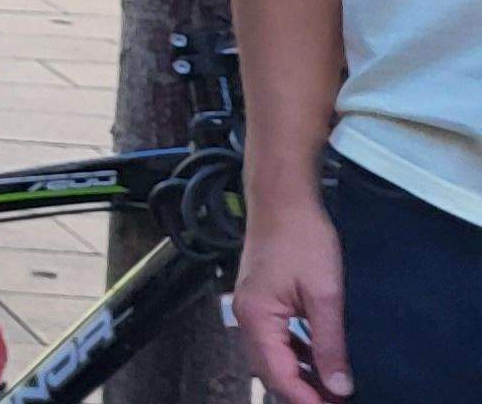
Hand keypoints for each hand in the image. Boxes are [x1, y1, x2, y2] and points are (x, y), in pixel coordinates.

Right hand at [236, 193, 353, 401]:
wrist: (283, 200)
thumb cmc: (300, 237)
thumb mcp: (325, 294)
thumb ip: (330, 344)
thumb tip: (339, 385)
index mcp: (256, 317)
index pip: (278, 374)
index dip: (305, 398)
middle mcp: (246, 317)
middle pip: (269, 371)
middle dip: (301, 392)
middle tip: (336, 403)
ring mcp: (251, 309)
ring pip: (272, 357)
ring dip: (299, 376)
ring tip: (332, 389)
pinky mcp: (260, 301)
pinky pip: (275, 339)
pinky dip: (295, 355)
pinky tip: (318, 360)